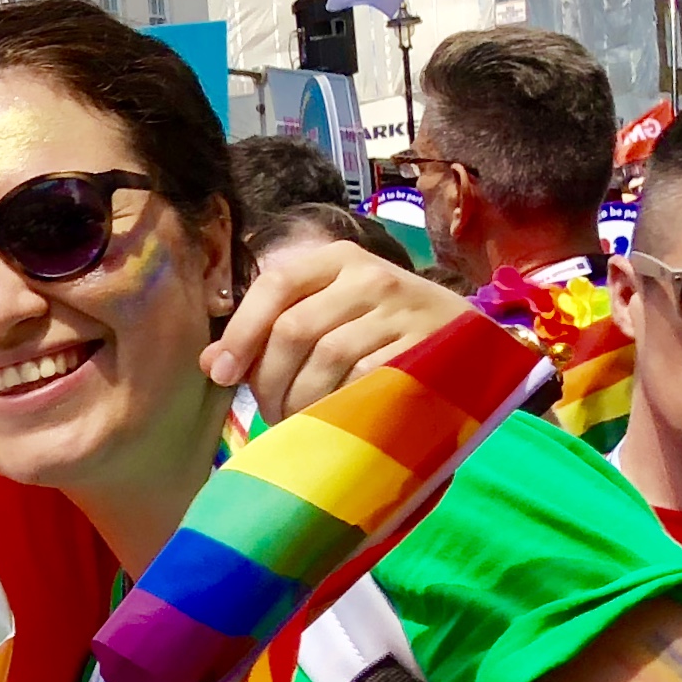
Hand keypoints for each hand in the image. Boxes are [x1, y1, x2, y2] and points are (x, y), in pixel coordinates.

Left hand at [203, 238, 476, 419]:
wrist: (471, 344)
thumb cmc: (378, 334)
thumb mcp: (326, 317)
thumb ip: (270, 333)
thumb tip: (211, 361)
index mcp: (338, 260)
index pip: (276, 283)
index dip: (241, 331)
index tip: (223, 375)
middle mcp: (371, 276)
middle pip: (294, 328)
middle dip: (269, 380)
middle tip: (267, 412)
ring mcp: (403, 309)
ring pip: (327, 358)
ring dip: (300, 401)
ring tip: (296, 421)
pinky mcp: (428, 345)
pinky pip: (365, 380)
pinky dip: (339, 407)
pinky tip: (332, 421)